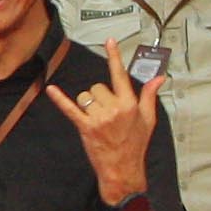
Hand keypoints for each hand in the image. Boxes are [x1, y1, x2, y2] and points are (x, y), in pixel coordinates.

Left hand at [43, 44, 162, 200]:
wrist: (122, 169)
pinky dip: (59, 99)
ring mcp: (99, 118)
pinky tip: (51, 89)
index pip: (120, 75)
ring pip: (85, 96)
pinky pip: (70, 108)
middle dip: (99, 96)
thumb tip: (159, 78)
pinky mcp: (86, 127)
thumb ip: (150, 96)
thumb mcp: (148, 120)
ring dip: (87, 104)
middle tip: (106, 113)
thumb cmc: (135, 144)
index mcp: (130, 104)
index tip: (109, 41)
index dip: (114, 57)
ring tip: (96, 119)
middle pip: (98, 87)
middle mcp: (115, 108)